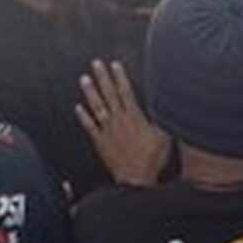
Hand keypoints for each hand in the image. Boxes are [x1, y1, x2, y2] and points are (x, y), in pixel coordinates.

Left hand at [75, 59, 170, 186]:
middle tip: (95, 64)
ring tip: (84, 79)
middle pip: (109, 94)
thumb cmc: (152, 159)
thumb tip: (164, 106)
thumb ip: (161, 119)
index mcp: (134, 117)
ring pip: (97, 106)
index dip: (120, 77)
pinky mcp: (99, 141)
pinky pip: (89, 126)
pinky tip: (77, 107)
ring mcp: (107, 130)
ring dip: (90, 92)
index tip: (114, 64)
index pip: (125, 91)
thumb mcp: (164, 136)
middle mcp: (118, 120)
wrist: (136, 178)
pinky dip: (83, 116)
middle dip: (102, 77)